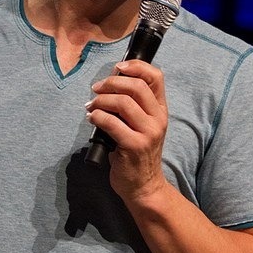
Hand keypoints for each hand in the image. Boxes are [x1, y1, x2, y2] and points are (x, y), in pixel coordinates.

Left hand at [85, 59, 168, 200]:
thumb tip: (110, 83)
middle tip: (96, 88)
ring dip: (101, 100)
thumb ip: (134, 107)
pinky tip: (91, 119)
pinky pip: (111, 123)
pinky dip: (97, 117)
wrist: (144, 186)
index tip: (118, 67)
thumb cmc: (137, 154)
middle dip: (111, 82)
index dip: (136, 66)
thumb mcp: (143, 127)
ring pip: (122, 102)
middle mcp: (158, 119)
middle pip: (136, 86)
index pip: (156, 77)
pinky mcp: (133, 146)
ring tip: (91, 106)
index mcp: (161, 110)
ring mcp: (148, 133)